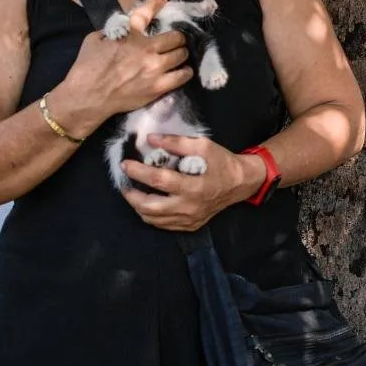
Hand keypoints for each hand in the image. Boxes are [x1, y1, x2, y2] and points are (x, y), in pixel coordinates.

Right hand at [54, 0, 190, 132]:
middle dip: (176, 38)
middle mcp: (146, 49)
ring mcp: (155, 68)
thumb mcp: (94, 40)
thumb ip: (112, 31)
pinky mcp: (158, 86)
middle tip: (173, 42)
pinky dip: (184, 71)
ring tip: (177, 56)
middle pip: (176, 37)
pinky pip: (182, 75)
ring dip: (180, 54)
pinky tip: (182, 71)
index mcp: (129, 34)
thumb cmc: (87, 68)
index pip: (146, 13)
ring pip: (182, 55)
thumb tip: (122, 29)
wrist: (88, 97)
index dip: (156, 3)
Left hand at [120, 134, 265, 230]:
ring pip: (153, 219)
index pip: (158, 180)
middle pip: (150, 207)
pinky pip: (163, 225)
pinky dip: (150, 215)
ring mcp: (189, 219)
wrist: (240, 183)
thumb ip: (176, 142)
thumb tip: (150, 139)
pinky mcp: (189, 225)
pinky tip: (148, 203)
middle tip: (124, 184)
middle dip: (131, 196)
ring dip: (138, 206)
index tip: (126, 164)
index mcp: (193, 186)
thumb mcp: (203, 146)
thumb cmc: (221, 162)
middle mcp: (189, 206)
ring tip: (133, 193)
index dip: (138, 172)